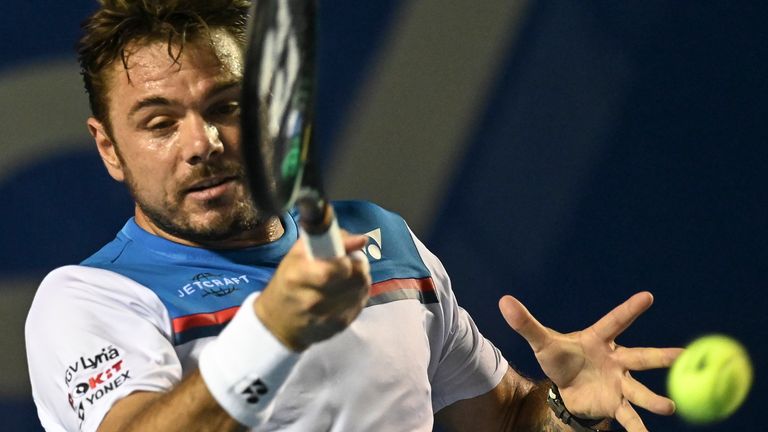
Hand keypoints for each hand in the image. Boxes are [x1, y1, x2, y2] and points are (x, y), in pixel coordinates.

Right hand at [255, 231, 370, 350]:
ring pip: (362, 290)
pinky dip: (358, 294)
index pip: (338, 268)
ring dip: (360, 279)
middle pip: (357, 278)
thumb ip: (329, 240)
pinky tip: (346, 292)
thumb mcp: (298, 254)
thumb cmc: (288, 281)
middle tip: (350, 264)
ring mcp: (327, 316)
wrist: (279, 322)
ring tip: (347, 277)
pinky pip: (360, 303)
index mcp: (298, 276)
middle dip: (358, 267)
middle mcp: (313, 300)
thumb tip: (361, 240)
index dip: (348, 259)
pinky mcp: (339, 326)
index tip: (345, 256)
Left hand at [499, 292, 682, 431]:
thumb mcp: (542, 343)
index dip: (630, 310)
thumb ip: (526, 324)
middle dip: (663, 356)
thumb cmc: (560, 358)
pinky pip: (630, 418)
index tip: (648, 296)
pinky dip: (639, 430)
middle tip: (685, 354)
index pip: (616, 321)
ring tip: (669, 407)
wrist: (565, 387)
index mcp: (600, 339)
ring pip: (640, 392)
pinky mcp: (615, 405)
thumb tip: (503, 301)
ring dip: (654, 400)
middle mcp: (617, 361)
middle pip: (642, 357)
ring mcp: (620, 384)